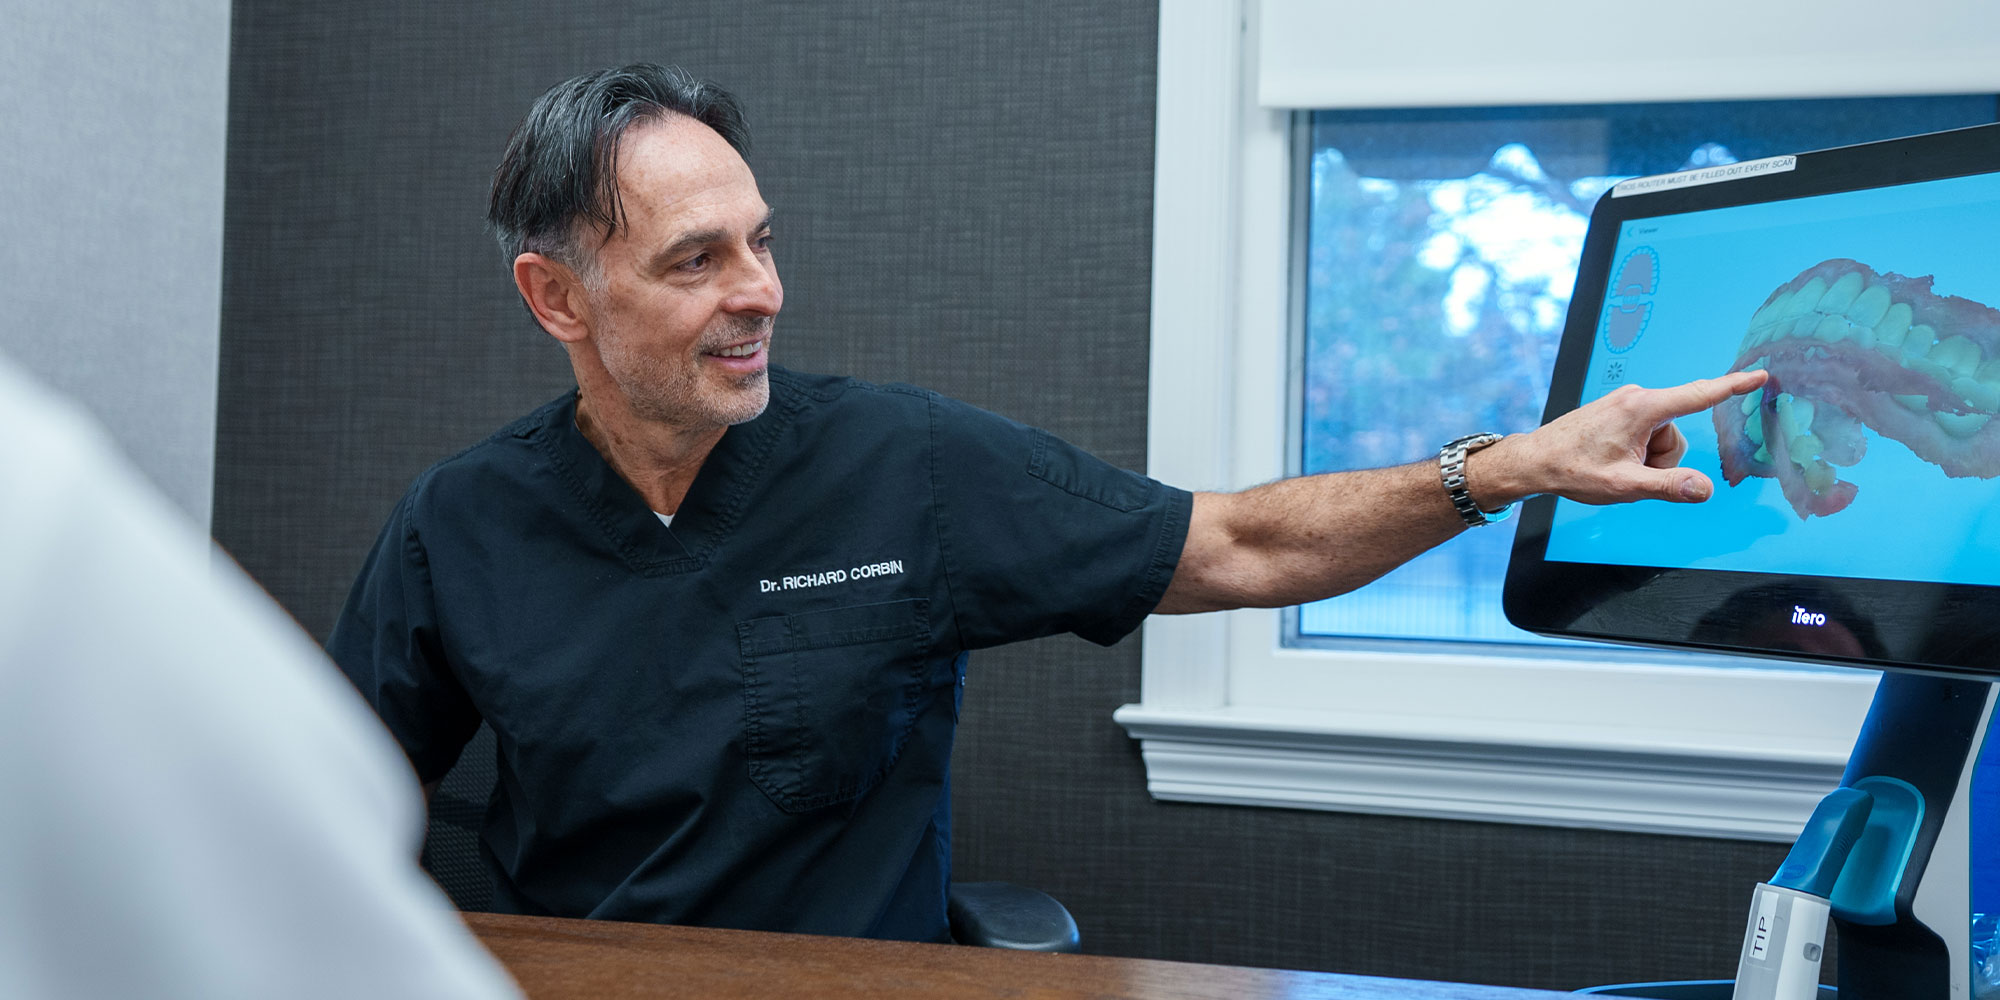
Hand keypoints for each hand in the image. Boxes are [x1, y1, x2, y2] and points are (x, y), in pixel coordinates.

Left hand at [1471, 369, 1769, 506]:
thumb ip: (1668, 487)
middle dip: (1661, 462)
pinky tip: (1609, 459)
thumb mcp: (1624, 486)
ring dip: (1646, 461)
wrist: (1535, 460)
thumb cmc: (1573, 469)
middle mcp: (1637, 398)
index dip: (1733, 387)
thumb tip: (1704, 490)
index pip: (1700, 395)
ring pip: (1662, 441)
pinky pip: (1646, 436)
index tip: (1760, 375)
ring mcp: (1627, 403)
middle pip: (1677, 437)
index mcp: (1642, 408)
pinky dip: (1636, 453)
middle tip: (1626, 473)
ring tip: (1614, 466)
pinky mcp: (1620, 410)